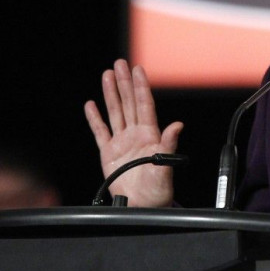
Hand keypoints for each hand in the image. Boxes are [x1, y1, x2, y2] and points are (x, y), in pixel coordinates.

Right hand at [84, 59, 182, 206]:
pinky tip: (91, 105)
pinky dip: (95, 118)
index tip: (138, 70)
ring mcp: (121, 142)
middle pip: (129, 103)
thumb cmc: (159, 190)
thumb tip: (177, 125)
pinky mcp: (108, 154)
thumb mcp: (166, 167)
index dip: (141, 87)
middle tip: (120, 64)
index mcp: (150, 135)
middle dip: (124, 83)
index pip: (144, 105)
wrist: (144, 207)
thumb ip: (168, 145)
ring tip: (107, 75)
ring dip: (111, 94)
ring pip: (115, 112)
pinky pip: (100, 132)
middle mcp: (136, 135)